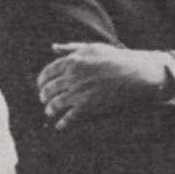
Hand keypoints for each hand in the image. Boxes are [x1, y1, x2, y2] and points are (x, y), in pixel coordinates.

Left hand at [38, 42, 170, 129]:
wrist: (133, 73)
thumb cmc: (114, 58)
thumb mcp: (91, 48)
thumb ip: (71, 48)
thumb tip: (53, 47)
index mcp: (71, 62)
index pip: (47, 72)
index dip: (41, 80)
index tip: (41, 84)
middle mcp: (71, 77)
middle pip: (48, 89)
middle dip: (44, 95)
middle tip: (44, 99)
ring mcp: (79, 92)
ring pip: (55, 104)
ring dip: (50, 109)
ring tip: (50, 111)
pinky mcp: (88, 106)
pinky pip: (70, 117)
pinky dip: (63, 122)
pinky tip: (60, 125)